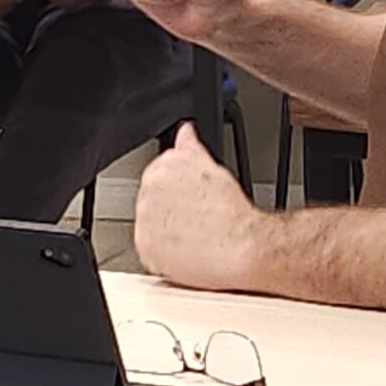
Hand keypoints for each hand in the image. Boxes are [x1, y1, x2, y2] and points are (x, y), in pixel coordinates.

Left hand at [134, 123, 263, 289]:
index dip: (177, 188)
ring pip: (151, 224)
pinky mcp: (146, 248)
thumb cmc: (231, 212)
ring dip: (166, 230)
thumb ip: (192, 148)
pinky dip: (164, 253)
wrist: (239, 245)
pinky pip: (150, 250)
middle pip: (152, 199)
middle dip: (169, 208)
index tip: (189, 198)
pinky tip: (186, 251)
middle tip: (194, 218)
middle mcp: (148, 193)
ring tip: (193, 236)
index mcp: (162, 170)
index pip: (158, 173)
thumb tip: (185, 131)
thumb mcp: (212, 169)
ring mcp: (146, 221)